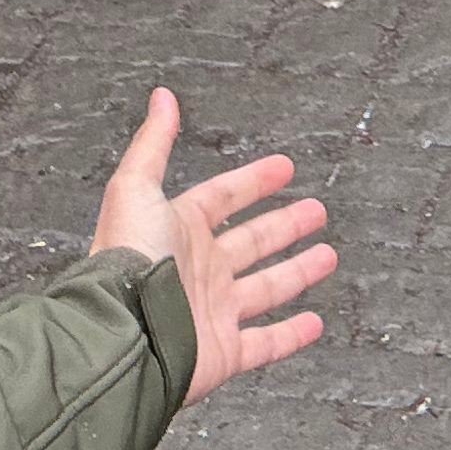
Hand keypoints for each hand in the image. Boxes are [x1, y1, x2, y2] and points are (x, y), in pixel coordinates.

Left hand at [86, 88, 333, 406]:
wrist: (123, 333)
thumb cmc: (126, 260)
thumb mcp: (135, 188)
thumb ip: (153, 144)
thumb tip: (161, 98)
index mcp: (179, 231)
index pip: (224, 198)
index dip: (254, 181)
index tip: (284, 168)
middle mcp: (199, 270)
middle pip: (252, 242)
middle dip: (284, 225)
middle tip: (316, 211)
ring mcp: (214, 311)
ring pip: (266, 288)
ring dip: (297, 272)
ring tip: (327, 256)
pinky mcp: (224, 352)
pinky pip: (266, 343)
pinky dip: (291, 335)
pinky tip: (314, 323)